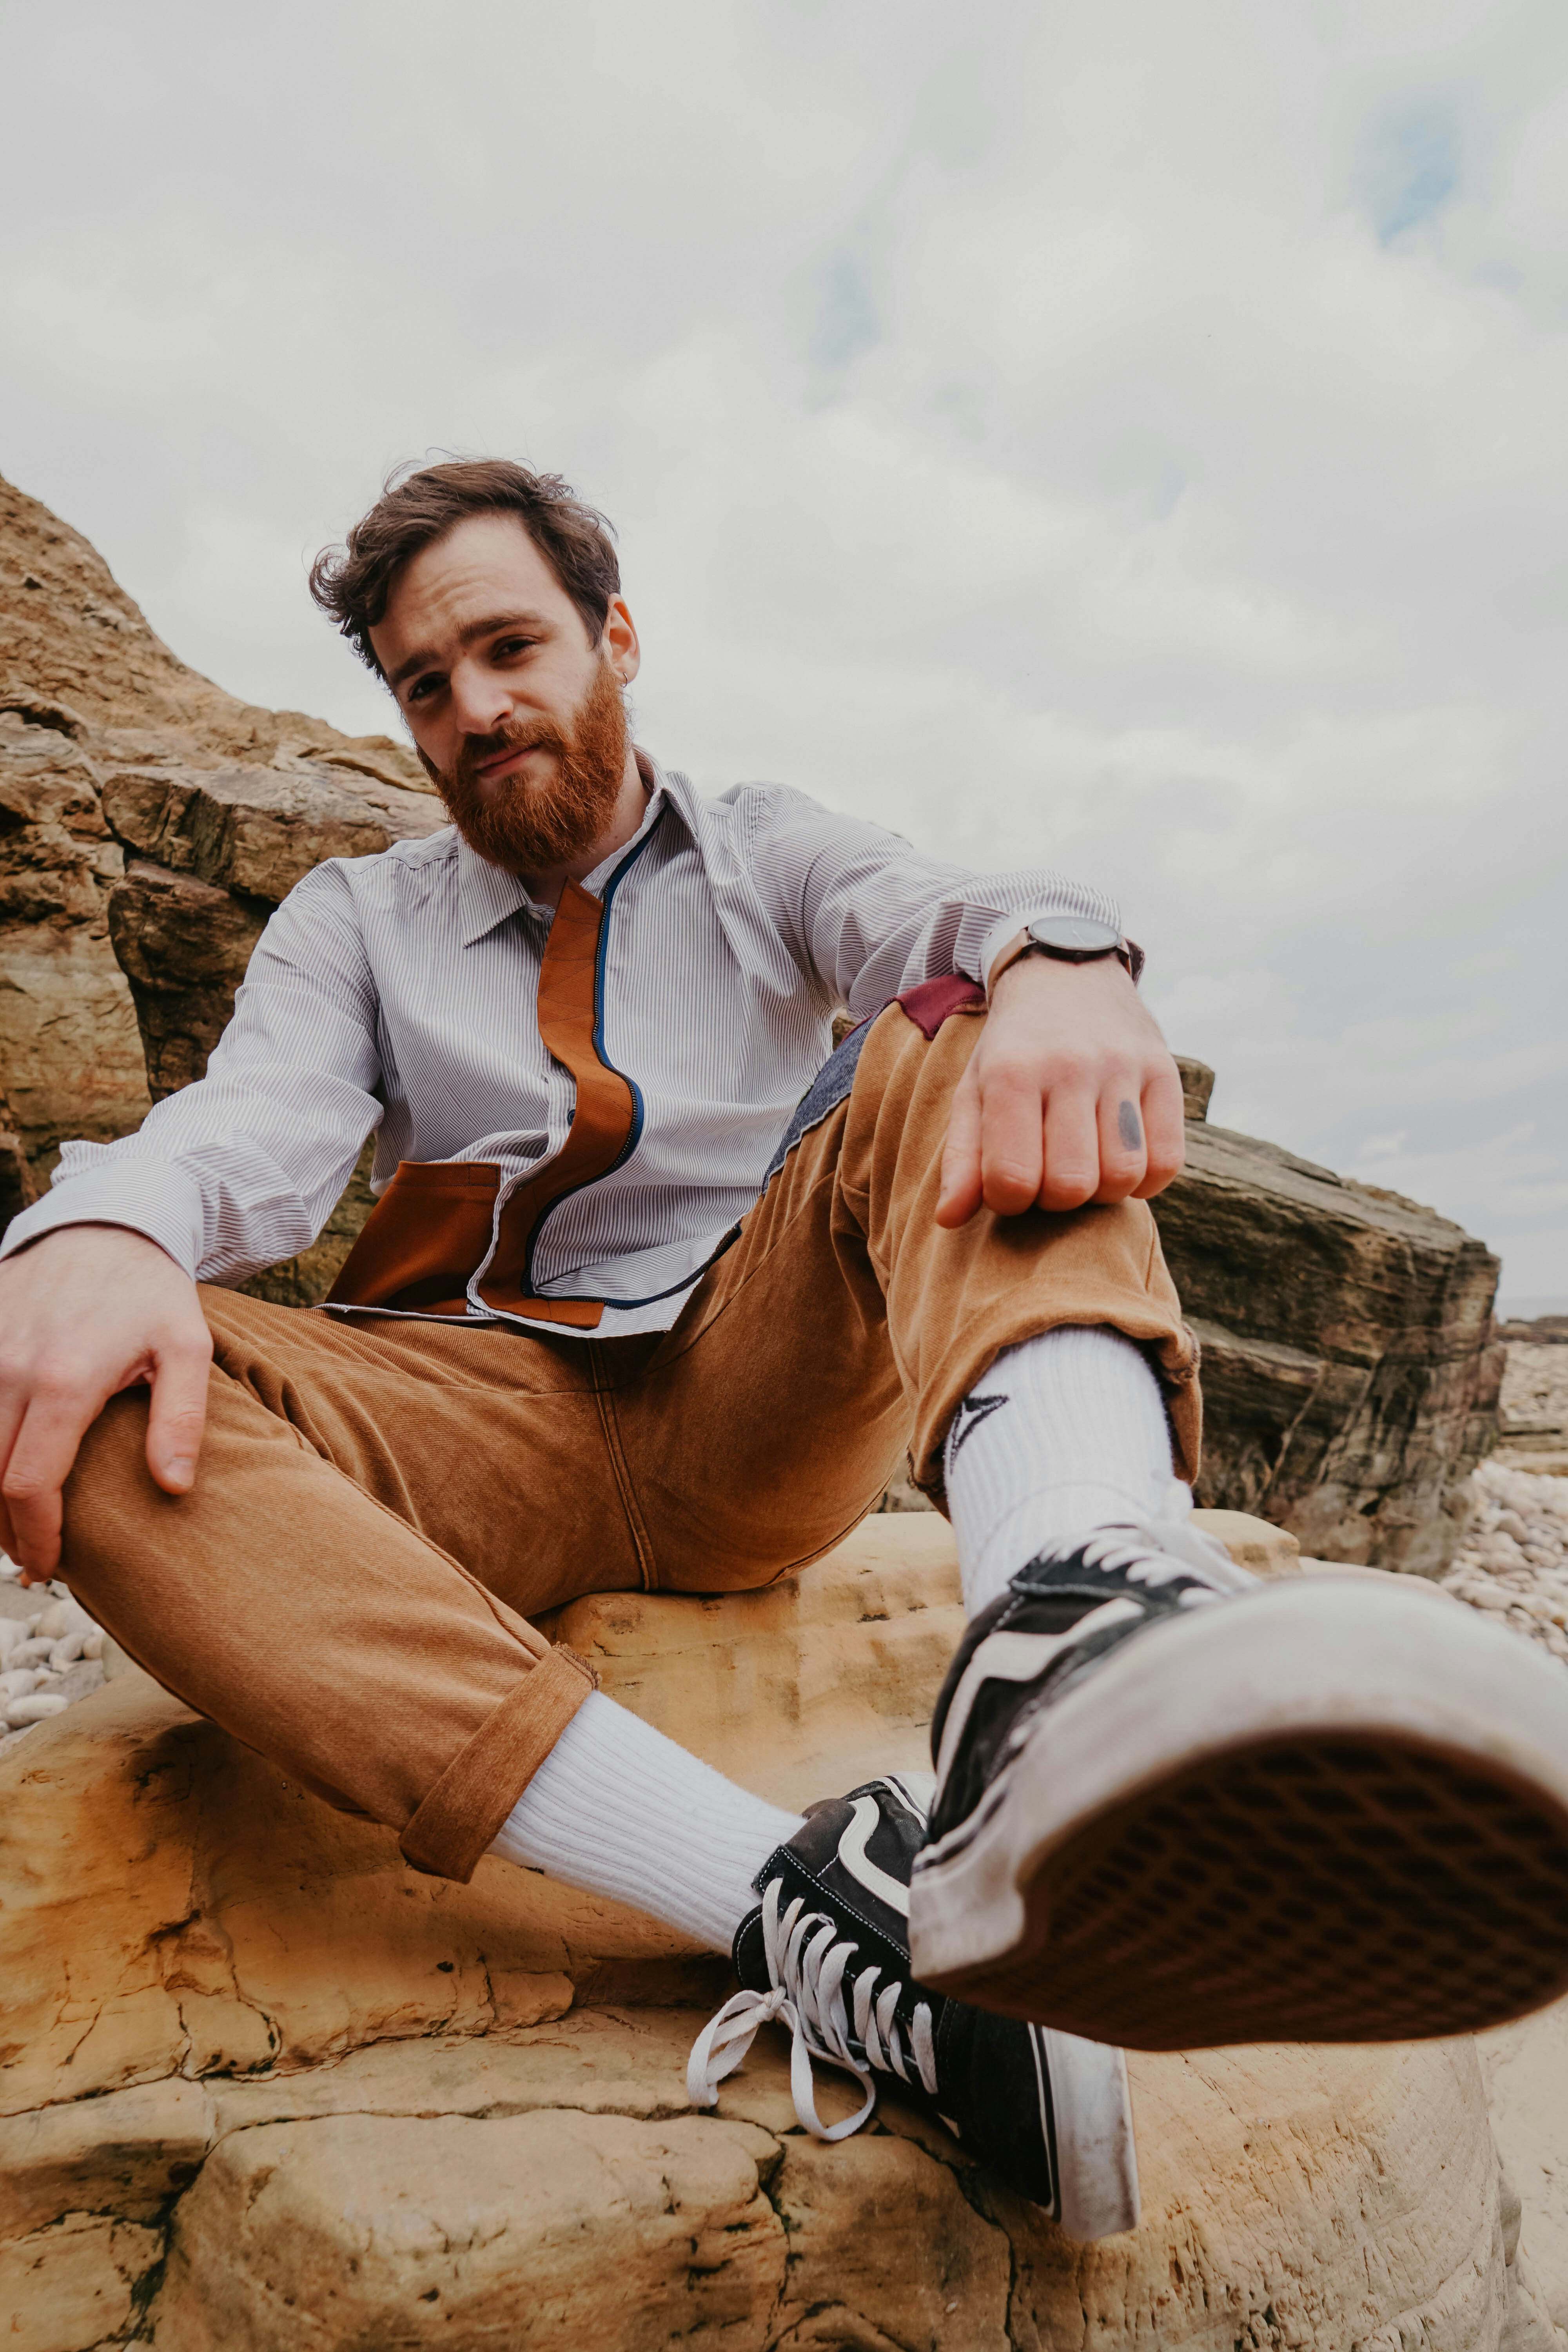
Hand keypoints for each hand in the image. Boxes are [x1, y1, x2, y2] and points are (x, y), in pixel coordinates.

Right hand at [0, 1226, 211, 1580]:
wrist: (104, 1225)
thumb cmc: (150, 1292)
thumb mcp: (187, 1349)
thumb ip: (181, 1419)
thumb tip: (174, 1485)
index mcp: (64, 1381)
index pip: (30, 1483)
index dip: (37, 1535)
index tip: (52, 1566)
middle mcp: (10, 1370)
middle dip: (6, 1529)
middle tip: (34, 1559)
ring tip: (14, 1526)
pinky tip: (1, 1472)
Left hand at [935, 950, 1184, 1226]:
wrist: (1065, 972)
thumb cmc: (1012, 1048)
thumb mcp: (974, 1091)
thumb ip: (961, 1158)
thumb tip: (948, 1220)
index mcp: (1012, 1073)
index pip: (1013, 1179)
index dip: (1009, 1200)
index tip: (1010, 1183)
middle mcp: (1070, 1066)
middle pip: (1071, 1185)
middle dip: (1056, 1200)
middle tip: (1048, 1175)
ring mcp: (1123, 1067)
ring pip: (1123, 1176)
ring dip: (1102, 1191)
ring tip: (1085, 1167)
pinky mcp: (1165, 1070)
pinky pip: (1167, 1160)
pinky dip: (1146, 1180)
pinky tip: (1121, 1160)